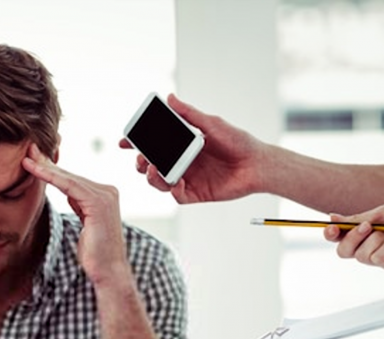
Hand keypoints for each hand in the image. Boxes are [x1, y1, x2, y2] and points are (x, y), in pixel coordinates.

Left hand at [22, 144, 127, 284]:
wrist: (107, 271)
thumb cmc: (94, 252)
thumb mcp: (85, 222)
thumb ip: (80, 205)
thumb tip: (71, 193)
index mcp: (104, 195)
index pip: (73, 179)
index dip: (52, 169)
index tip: (34, 160)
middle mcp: (107, 191)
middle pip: (70, 175)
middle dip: (47, 163)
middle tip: (28, 149)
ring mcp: (105, 195)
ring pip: (68, 178)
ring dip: (45, 168)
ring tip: (27, 158)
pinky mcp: (98, 203)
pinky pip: (69, 186)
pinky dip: (51, 177)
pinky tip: (36, 170)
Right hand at [118, 93, 266, 204]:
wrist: (257, 164)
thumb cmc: (238, 141)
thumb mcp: (211, 124)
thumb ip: (189, 114)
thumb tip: (170, 98)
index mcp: (182, 146)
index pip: (154, 145)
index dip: (136, 144)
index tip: (125, 141)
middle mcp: (181, 163)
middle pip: (151, 165)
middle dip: (140, 162)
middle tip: (140, 158)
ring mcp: (186, 179)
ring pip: (159, 181)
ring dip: (151, 176)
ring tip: (151, 168)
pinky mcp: (194, 193)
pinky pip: (176, 194)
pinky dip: (170, 188)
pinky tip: (174, 181)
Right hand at [325, 204, 383, 268]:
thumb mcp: (380, 214)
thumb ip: (357, 219)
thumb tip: (331, 217)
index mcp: (360, 234)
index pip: (336, 237)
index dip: (330, 234)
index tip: (333, 228)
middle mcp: (365, 249)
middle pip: (343, 251)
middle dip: (352, 238)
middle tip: (367, 226)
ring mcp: (376, 260)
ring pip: (361, 256)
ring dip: (377, 240)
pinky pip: (378, 259)